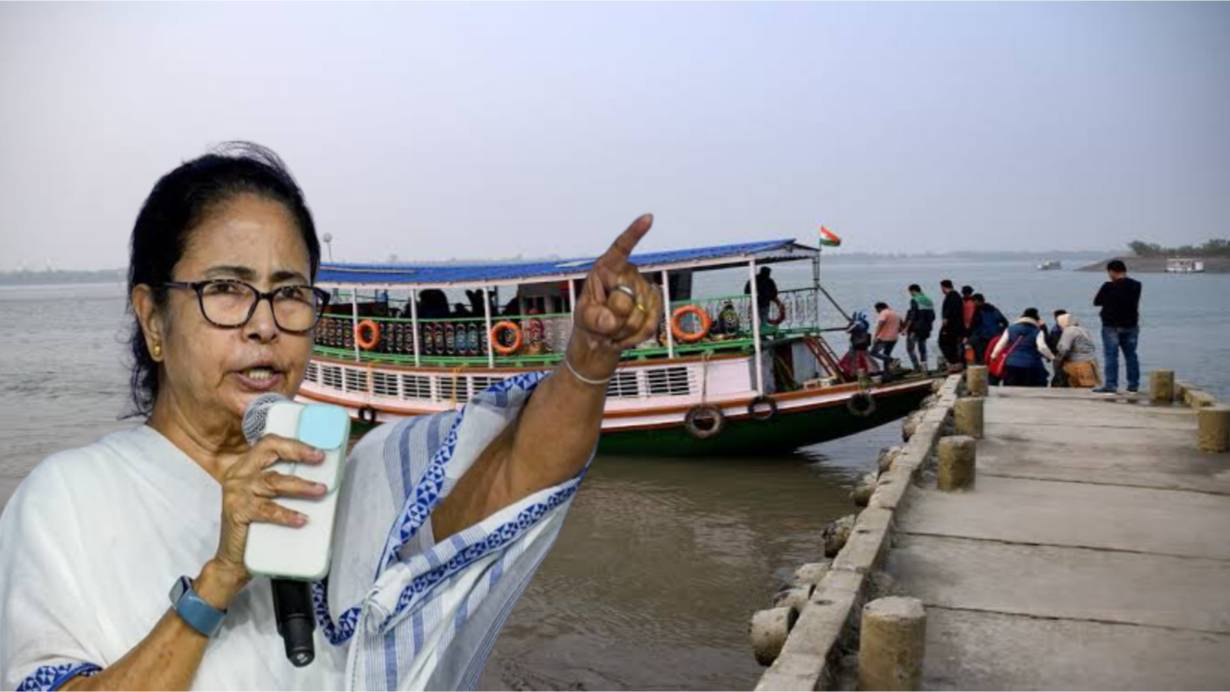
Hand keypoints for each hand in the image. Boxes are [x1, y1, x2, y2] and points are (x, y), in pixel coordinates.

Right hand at [204, 435, 326, 606]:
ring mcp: (236, 493)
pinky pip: (267, 511)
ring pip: (273, 482)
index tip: (317, 452)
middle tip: (320, 460)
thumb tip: (320, 475)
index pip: (269, 443)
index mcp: (246, 466)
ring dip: (300, 485)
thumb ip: (284, 484)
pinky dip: (286, 514)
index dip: (294, 444)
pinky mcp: (237, 512)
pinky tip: (301, 519)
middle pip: (269, 453)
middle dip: (298, 453)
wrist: (234, 558)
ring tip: (320, 490)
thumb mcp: (267, 497)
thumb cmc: (255, 525)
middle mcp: (239, 475)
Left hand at [569, 214, 663, 378]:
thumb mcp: (584, 319)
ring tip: (613, 329)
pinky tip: (624, 335)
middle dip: (616, 317)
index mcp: (606, 269)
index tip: (648, 218)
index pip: (621, 249)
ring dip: (624, 329)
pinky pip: (650, 323)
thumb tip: (611, 320)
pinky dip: (635, 336)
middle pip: (627, 296)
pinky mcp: (655, 304)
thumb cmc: (589, 322)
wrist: (601, 339)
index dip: (635, 233)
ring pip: (639, 314)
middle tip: (605, 323)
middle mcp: (627, 274)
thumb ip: (595, 319)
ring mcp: (644, 289)